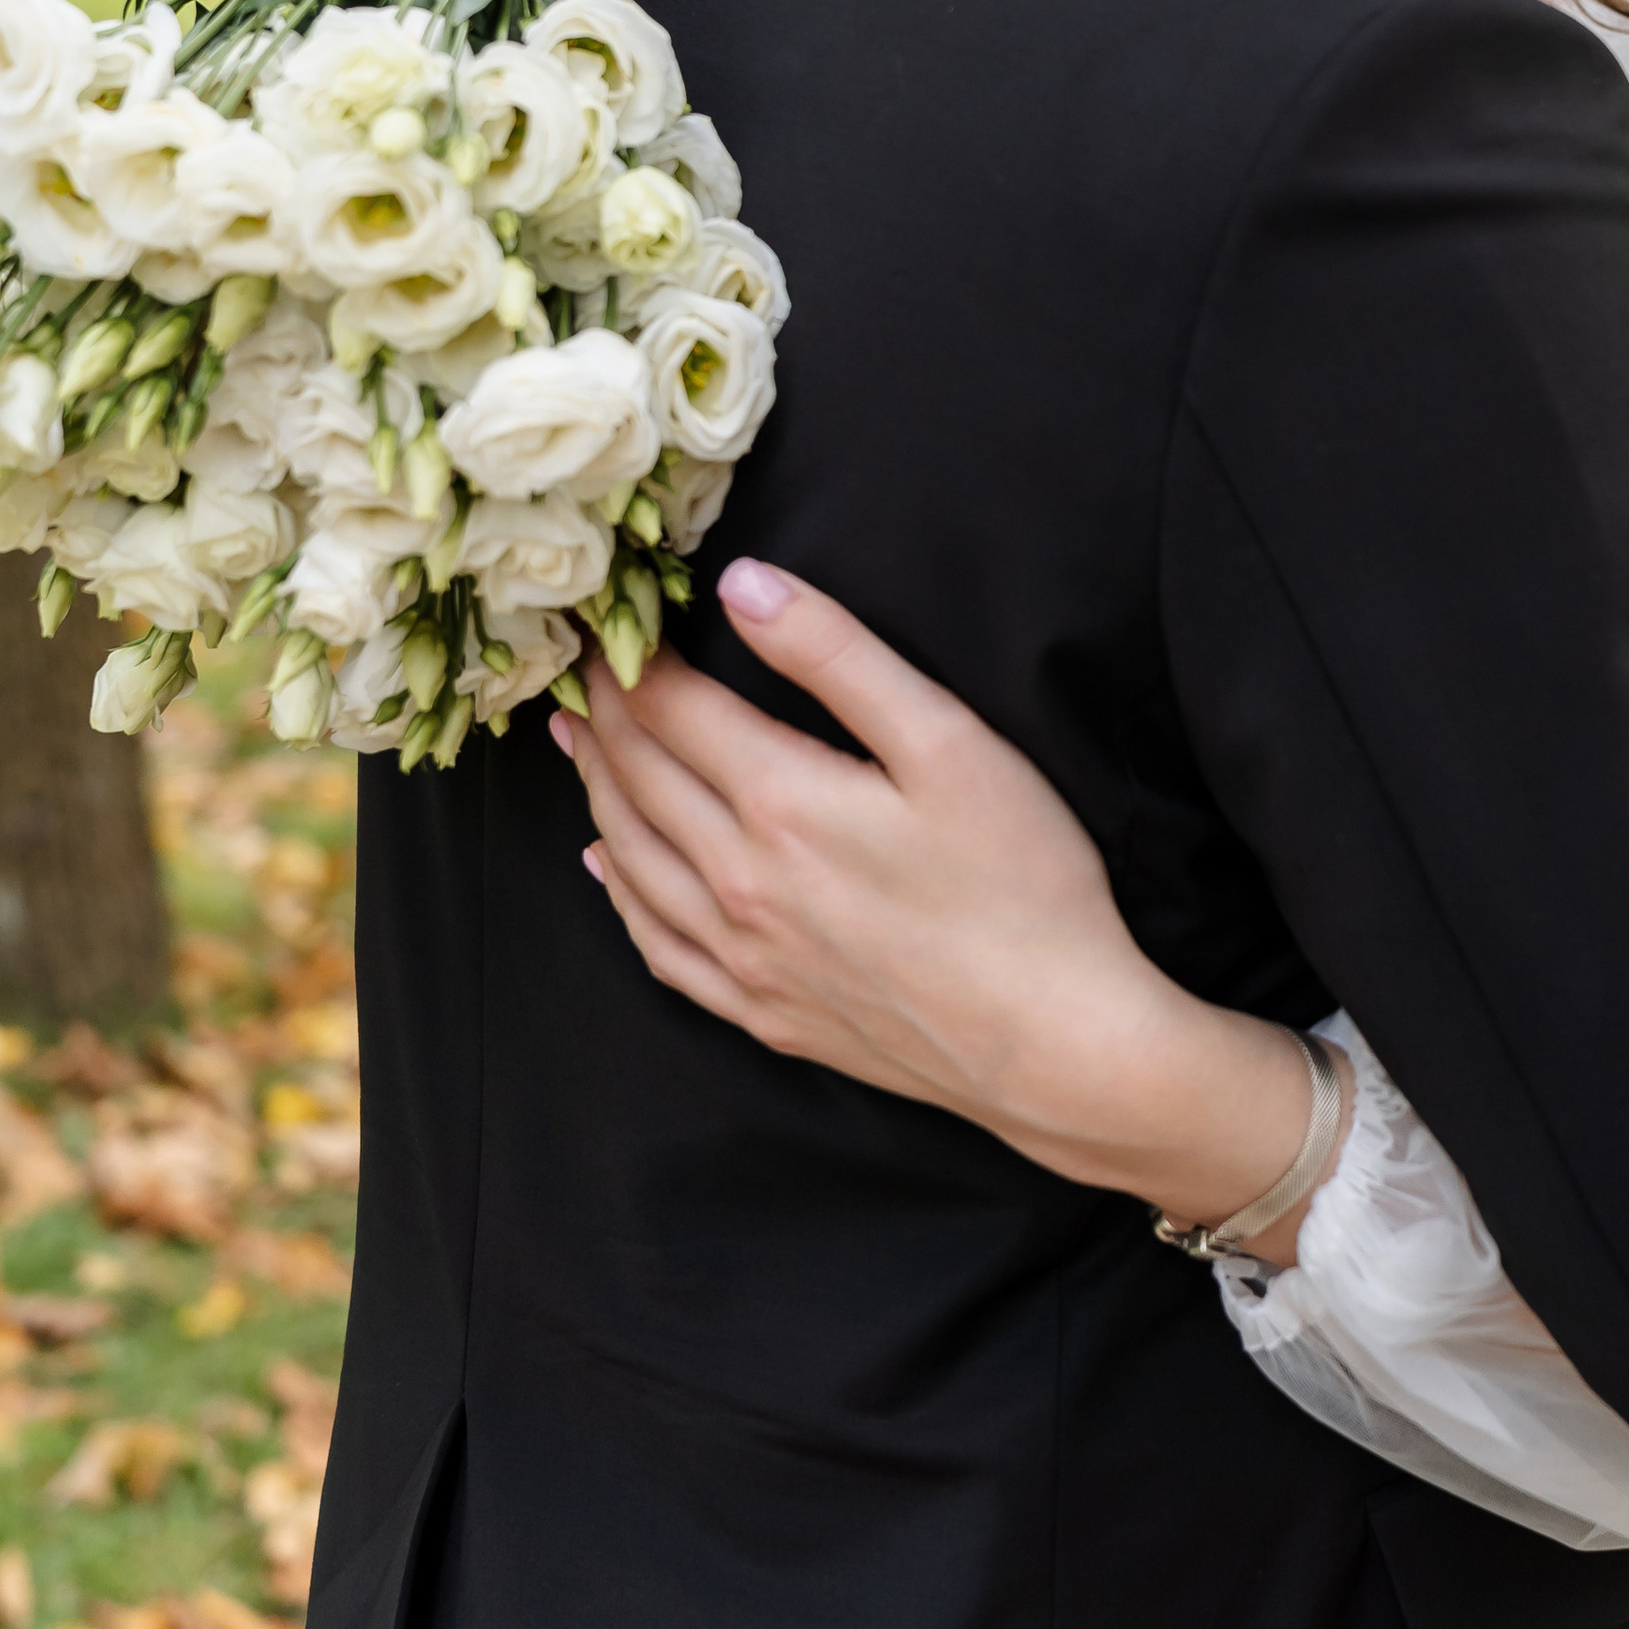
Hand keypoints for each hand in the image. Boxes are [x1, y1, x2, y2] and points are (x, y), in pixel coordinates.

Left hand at [555, 561, 1339, 1253]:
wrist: (1054, 1043)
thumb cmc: (1022, 882)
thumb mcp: (947, 740)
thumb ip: (839, 655)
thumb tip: (741, 585)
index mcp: (781, 802)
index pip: (672, 711)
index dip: (630, 659)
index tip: (604, 621)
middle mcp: (740, 883)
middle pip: (642, 780)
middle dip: (604, 717)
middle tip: (573, 671)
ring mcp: (748, 958)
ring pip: (636, 861)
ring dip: (598, 794)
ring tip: (577, 748)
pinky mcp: (768, 1015)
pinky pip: (662, 950)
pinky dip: (622, 900)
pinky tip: (611, 872)